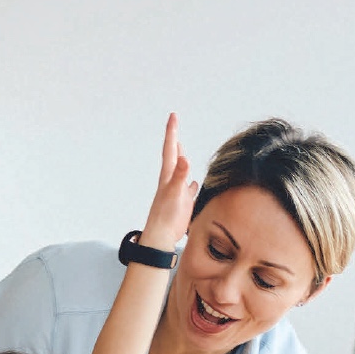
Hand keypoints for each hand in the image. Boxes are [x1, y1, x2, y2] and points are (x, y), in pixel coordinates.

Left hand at [140, 113, 199, 252]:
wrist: (161, 237)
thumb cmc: (165, 217)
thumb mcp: (174, 193)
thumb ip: (180, 176)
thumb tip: (184, 158)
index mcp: (168, 176)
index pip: (170, 149)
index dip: (172, 132)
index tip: (173, 116)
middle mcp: (171, 181)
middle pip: (173, 156)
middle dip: (175, 140)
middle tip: (174, 126)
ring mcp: (176, 192)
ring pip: (180, 171)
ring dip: (181, 160)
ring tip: (181, 149)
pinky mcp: (182, 203)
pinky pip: (188, 189)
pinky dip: (191, 183)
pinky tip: (193, 183)